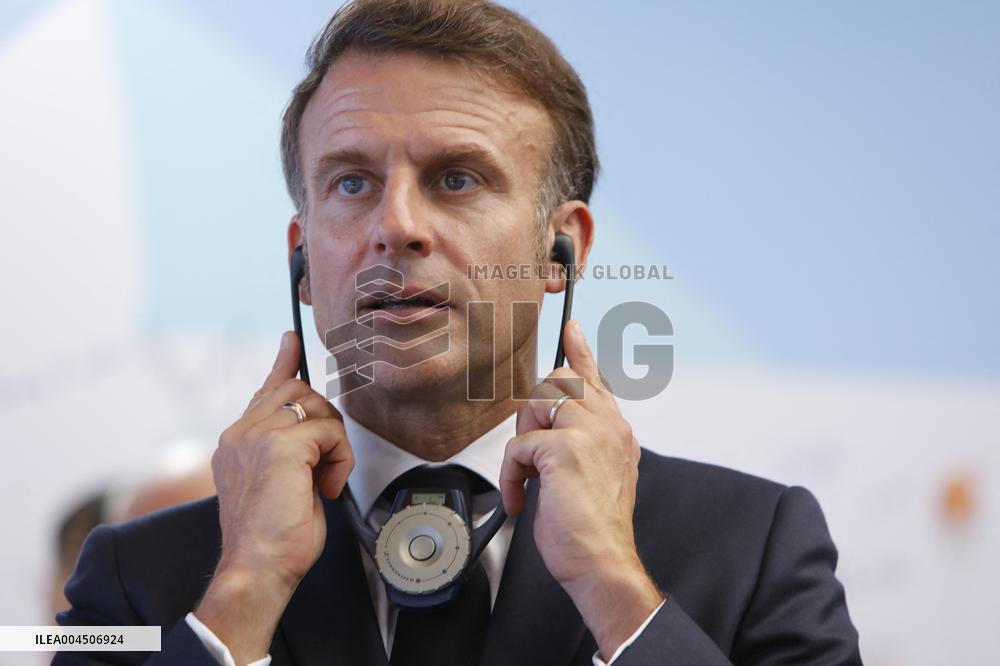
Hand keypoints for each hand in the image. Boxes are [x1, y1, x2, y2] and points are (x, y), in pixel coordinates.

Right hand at [194, 331, 353, 663]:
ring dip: (334, 444)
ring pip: (317, 407)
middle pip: (300, 392)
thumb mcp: (282, 482)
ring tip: (324, 480)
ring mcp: (256, 435)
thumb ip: (291, 448)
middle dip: (326, 423)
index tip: (292, 338)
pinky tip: (326, 487)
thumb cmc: (273, 538)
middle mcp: (240, 432)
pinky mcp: (279, 444)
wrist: (257, 568)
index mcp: (236, 440)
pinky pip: (330, 431)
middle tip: (327, 464)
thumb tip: (317, 427)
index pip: (266, 390)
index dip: (284, 364)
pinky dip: (340, 459)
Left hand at [499, 319, 662, 659]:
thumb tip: (549, 436)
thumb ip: (581, 446)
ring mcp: (588, 432)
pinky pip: (518, 445)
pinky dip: (510, 476)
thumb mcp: (592, 478)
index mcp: (614, 431)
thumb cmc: (594, 530)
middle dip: (534, 411)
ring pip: (538, 401)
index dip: (579, 351)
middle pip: (558, 381)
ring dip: (523, 441)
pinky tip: (522, 498)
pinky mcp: (564, 448)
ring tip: (531, 477)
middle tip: (533, 455)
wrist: (603, 561)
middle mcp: (607, 425)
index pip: (594, 380)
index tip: (572, 326)